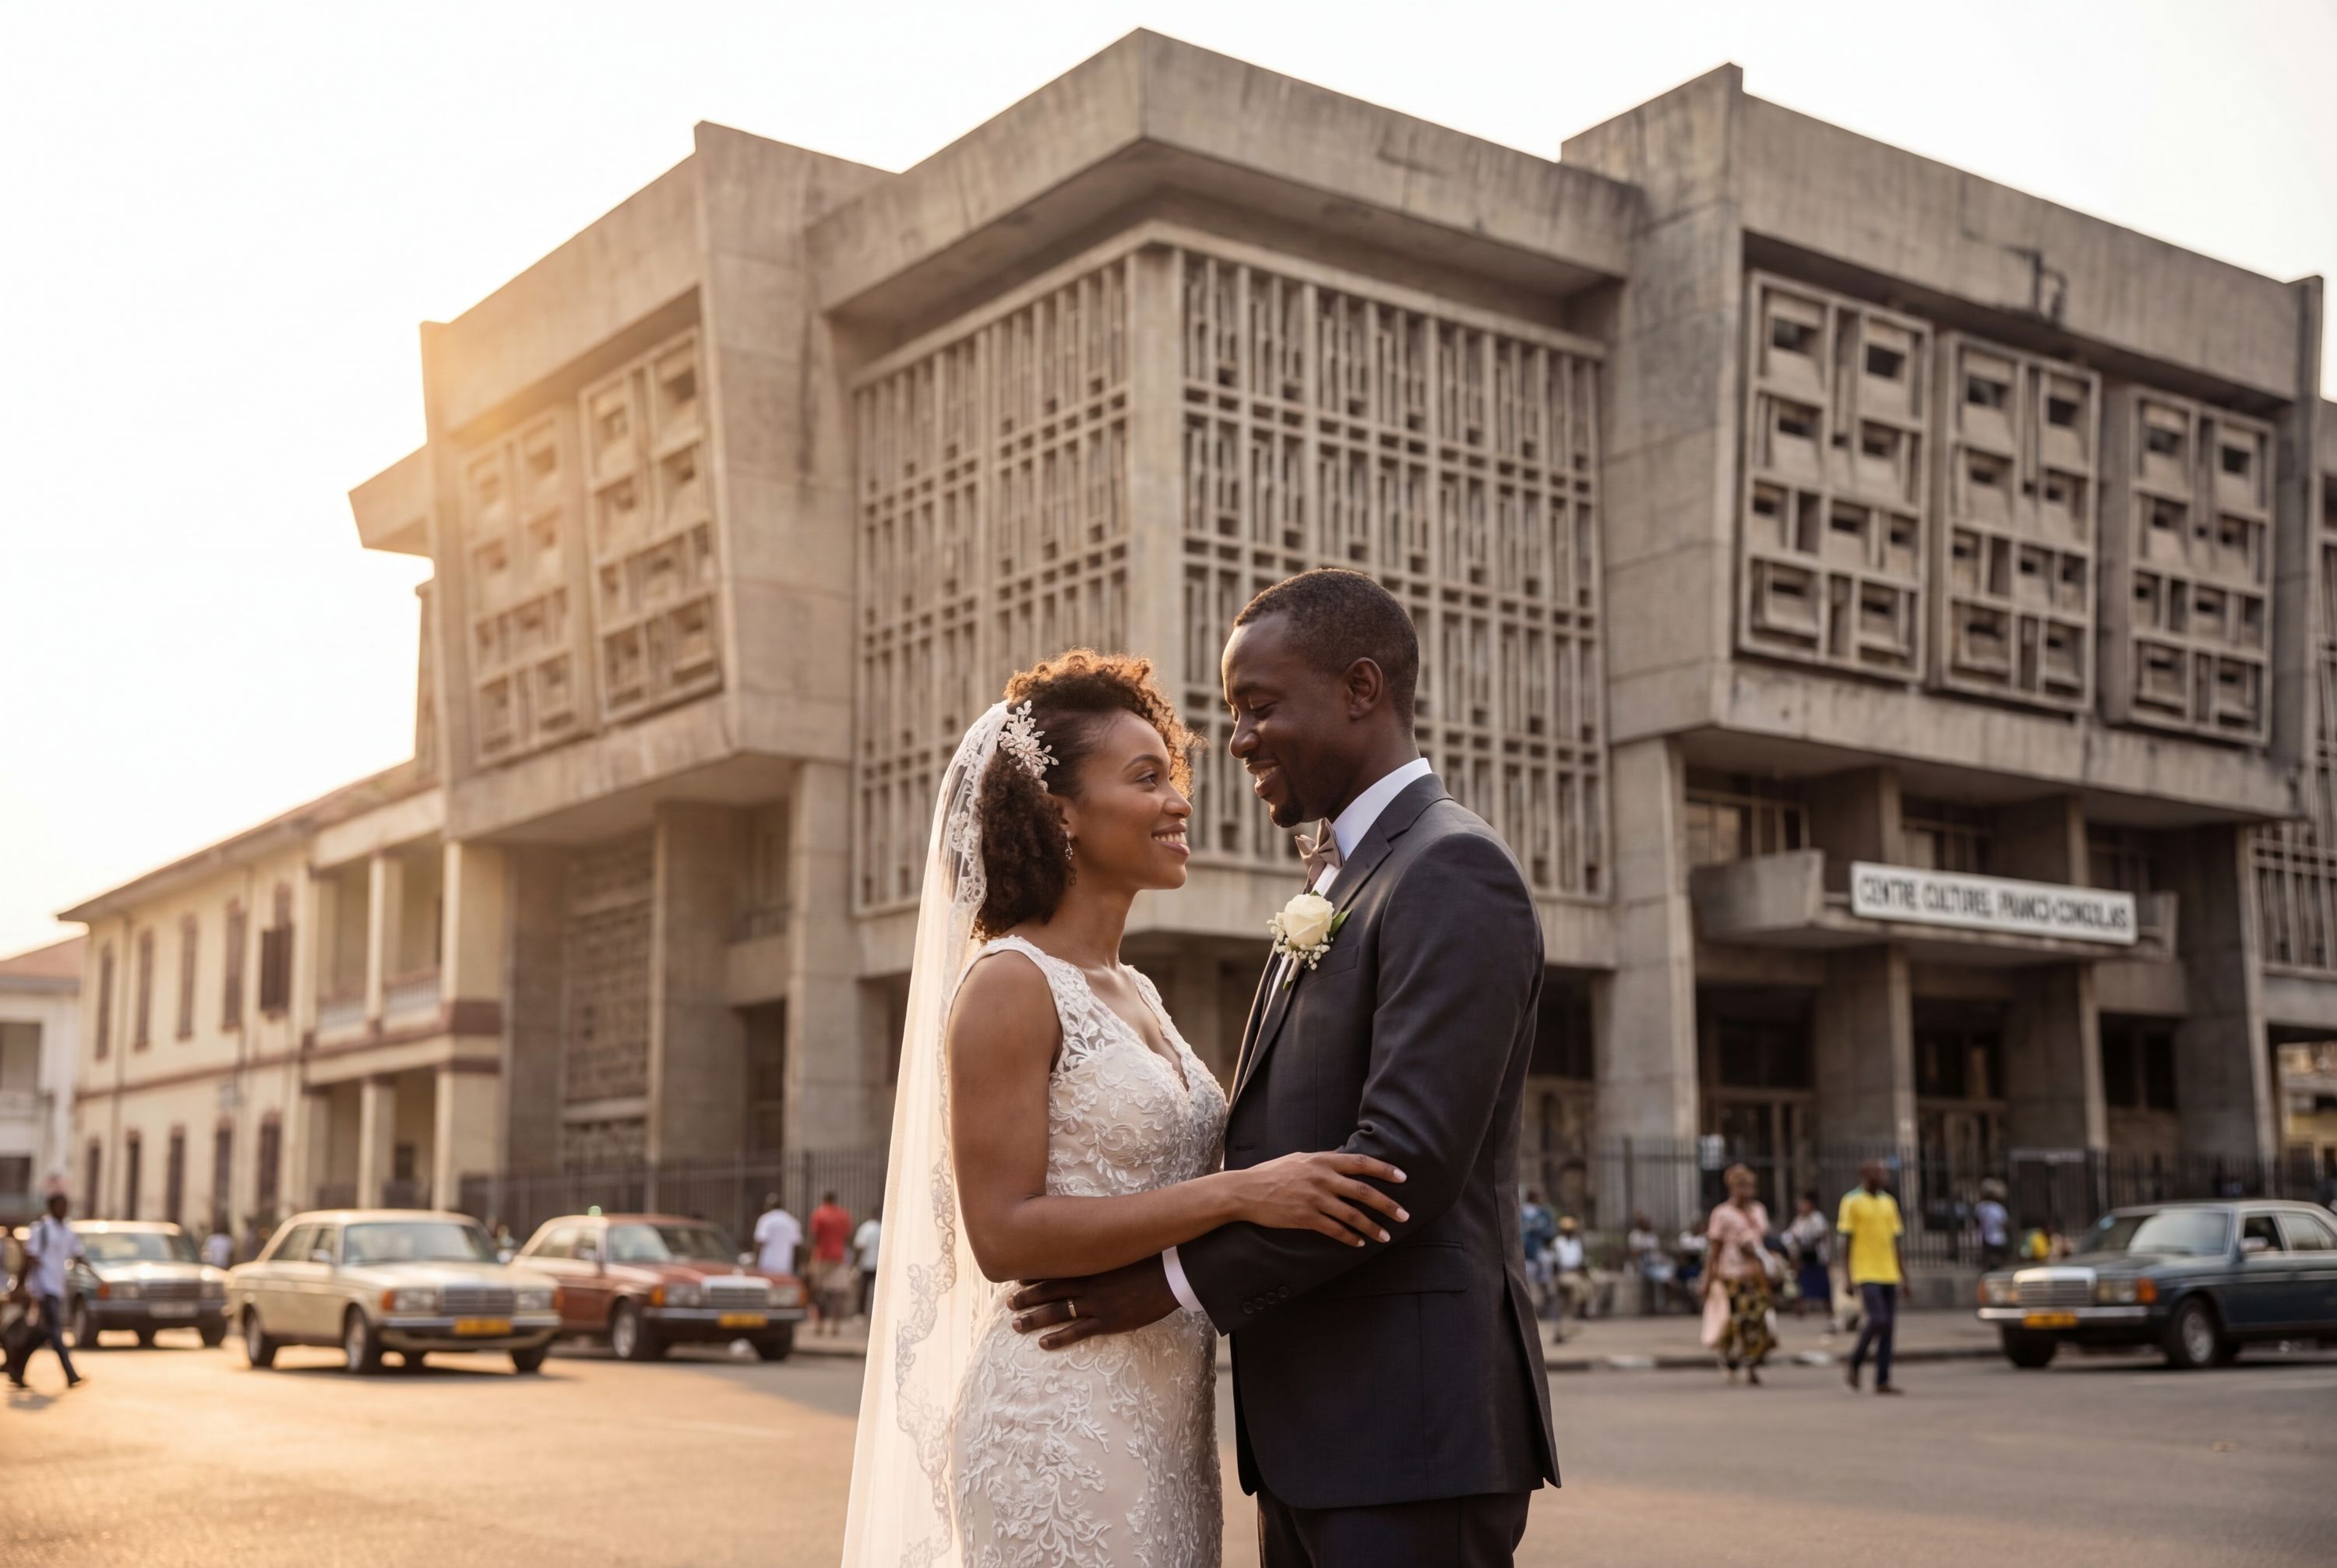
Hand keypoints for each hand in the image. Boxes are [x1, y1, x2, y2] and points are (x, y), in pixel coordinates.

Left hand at [1009, 1256, 1179, 1350]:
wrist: (1173, 1271)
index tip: (1018, 1277)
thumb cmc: (1151, 1257)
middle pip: (1049, 1290)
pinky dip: (1058, 1338)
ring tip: (1015, 1324)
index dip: (1035, 1274)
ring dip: (1034, 1318)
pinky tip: (1043, 1343)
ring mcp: (1097, 1303)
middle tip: (1008, 1302)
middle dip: (1026, 1297)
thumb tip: (1096, 1243)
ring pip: (1057, 1312)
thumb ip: (1106, 1249)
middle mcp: (1088, 1282)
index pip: (1055, 1268)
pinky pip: (1077, 1331)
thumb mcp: (1124, 1248)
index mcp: (1091, 1263)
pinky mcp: (1108, 1321)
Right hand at [1235, 1151, 1407, 1244]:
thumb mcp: (1300, 1158)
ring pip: (1352, 1215)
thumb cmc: (1272, 1173)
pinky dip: (1350, 1238)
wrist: (1246, 1191)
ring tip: (1386, 1235)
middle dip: (1387, 1204)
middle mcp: (1322, 1178)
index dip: (1384, 1170)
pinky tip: (1360, 1243)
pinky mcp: (1305, 1218)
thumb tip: (1344, 1160)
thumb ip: (1323, 1161)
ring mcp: (1314, 1199)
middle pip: (1363, 1191)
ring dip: (1372, 1227)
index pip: (1361, 1163)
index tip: (1403, 1178)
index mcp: (1322, 1160)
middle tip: (1404, 1215)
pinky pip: (1335, 1230)